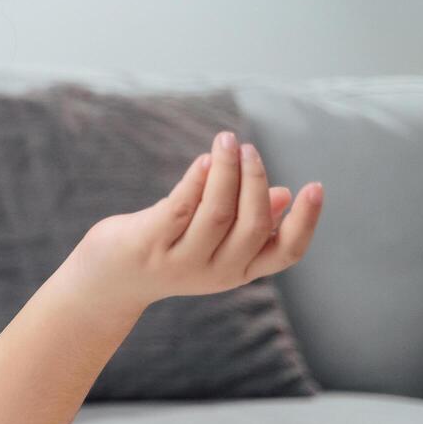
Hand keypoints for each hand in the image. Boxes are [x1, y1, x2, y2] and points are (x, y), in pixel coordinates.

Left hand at [70, 130, 324, 310]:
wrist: (106, 282)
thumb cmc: (165, 250)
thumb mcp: (211, 240)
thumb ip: (245, 221)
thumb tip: (285, 194)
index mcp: (239, 269)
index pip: (286, 251)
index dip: (306, 221)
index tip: (316, 185)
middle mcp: (216, 271)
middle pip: (253, 226)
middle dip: (255, 182)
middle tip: (249, 148)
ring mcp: (182, 261)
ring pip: (217, 213)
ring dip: (227, 172)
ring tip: (228, 141)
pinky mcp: (150, 245)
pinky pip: (179, 209)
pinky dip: (196, 182)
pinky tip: (205, 159)